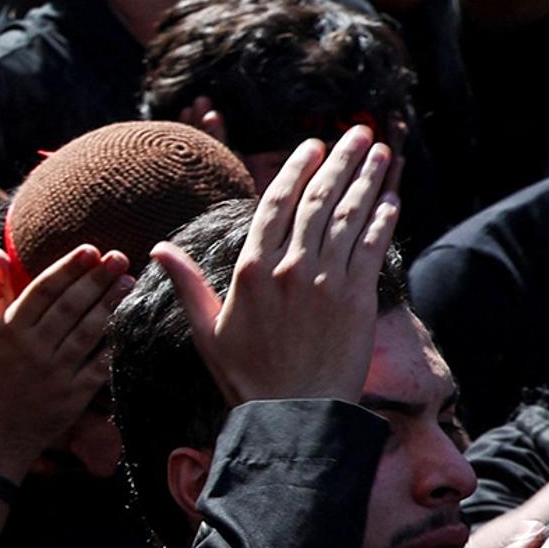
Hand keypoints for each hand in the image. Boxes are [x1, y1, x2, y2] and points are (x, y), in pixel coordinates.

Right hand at [0, 242, 124, 476]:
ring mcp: (57, 372)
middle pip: (70, 307)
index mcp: (9, 331)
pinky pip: (101, 364)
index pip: (43, 291)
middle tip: (119, 257)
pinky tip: (132, 323)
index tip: (90, 249)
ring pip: (89, 331)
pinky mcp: (75, 394)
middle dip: (96, 280)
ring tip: (128, 281)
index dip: (67, 268)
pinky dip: (116, 344)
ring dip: (111, 304)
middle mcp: (34, 349)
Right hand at [148, 127, 397, 409]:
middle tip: (356, 132)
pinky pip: (373, 247)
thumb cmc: (245, 377)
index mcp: (249, 269)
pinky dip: (384, 220)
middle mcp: (288, 268)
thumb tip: (157, 251)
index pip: (275, 204)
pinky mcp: (357, 299)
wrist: (292, 415)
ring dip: (368, 180)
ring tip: (379, 152)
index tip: (312, 146)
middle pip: (317, 201)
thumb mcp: (205, 329)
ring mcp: (325, 281)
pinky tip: (391, 199)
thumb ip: (186, 283)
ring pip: (349, 217)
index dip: (296, 170)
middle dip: (340, 161)